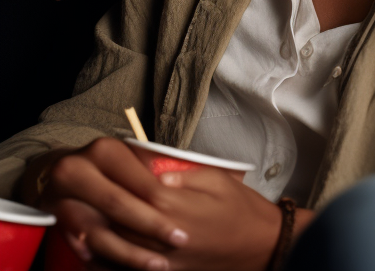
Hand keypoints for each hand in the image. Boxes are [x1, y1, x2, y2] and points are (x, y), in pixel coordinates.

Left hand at [31, 138, 285, 270]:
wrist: (260, 247)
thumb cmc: (240, 209)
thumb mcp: (215, 180)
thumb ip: (181, 175)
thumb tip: (152, 171)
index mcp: (175, 206)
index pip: (132, 186)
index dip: (112, 173)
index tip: (97, 158)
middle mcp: (161, 235)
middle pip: (114, 218)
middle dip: (90, 202)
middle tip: (69, 186)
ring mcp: (158, 261)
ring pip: (111, 247)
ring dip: (86, 231)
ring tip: (68, 215)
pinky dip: (98, 263)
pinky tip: (86, 249)